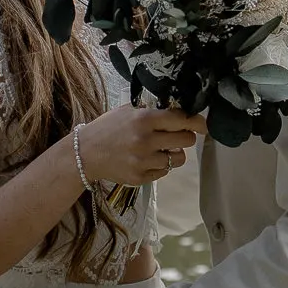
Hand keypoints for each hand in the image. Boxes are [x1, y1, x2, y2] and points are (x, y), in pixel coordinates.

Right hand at [75, 106, 203, 186]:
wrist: (85, 154)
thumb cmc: (107, 128)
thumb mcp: (127, 111)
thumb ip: (151, 110)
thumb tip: (179, 110)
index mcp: (144, 119)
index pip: (182, 119)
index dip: (196, 121)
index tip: (202, 124)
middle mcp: (146, 140)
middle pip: (187, 139)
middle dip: (187, 136)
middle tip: (179, 135)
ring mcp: (144, 161)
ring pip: (179, 158)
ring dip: (175, 152)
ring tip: (162, 149)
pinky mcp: (141, 177)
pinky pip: (165, 171)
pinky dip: (161, 165)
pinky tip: (148, 159)